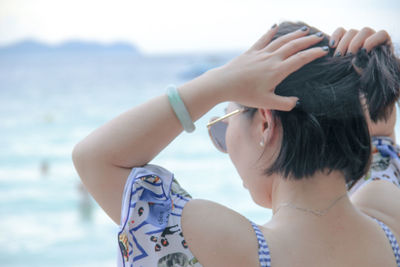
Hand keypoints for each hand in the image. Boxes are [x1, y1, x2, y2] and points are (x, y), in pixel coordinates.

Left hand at [212, 25, 327, 110]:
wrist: (224, 83)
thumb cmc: (245, 94)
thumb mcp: (267, 103)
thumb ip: (285, 104)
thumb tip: (297, 101)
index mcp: (278, 71)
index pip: (301, 59)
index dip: (314, 54)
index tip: (324, 50)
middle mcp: (271, 58)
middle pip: (294, 45)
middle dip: (309, 40)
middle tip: (320, 36)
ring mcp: (261, 53)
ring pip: (281, 40)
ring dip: (294, 34)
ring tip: (305, 30)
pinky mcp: (251, 52)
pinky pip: (263, 39)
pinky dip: (270, 31)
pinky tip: (275, 25)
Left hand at [329, 27, 394, 138]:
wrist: (371, 119)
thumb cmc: (348, 106)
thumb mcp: (333, 87)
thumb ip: (328, 74)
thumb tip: (313, 62)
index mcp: (345, 57)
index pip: (340, 34)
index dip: (334, 36)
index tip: (327, 48)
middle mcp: (359, 52)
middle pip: (351, 31)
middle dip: (344, 41)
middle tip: (340, 56)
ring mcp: (374, 51)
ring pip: (365, 30)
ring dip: (356, 40)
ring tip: (352, 54)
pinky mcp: (388, 54)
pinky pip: (383, 35)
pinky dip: (374, 39)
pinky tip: (365, 50)